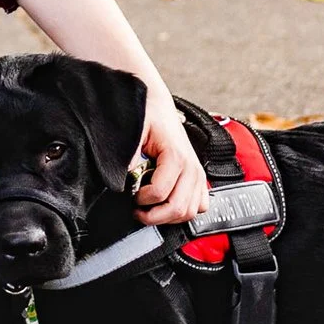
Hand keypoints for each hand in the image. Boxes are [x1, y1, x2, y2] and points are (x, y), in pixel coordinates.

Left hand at [131, 88, 209, 225]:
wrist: (158, 106)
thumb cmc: (147, 116)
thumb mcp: (134, 132)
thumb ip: (129, 156)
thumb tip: (124, 181)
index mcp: (176, 156)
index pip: (160, 193)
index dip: (141, 200)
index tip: (131, 195)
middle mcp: (191, 167)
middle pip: (178, 208)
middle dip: (154, 216)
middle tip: (138, 210)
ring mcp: (197, 174)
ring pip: (190, 212)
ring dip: (168, 217)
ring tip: (150, 208)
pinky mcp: (199, 178)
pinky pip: (199, 206)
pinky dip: (183, 211)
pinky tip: (167, 204)